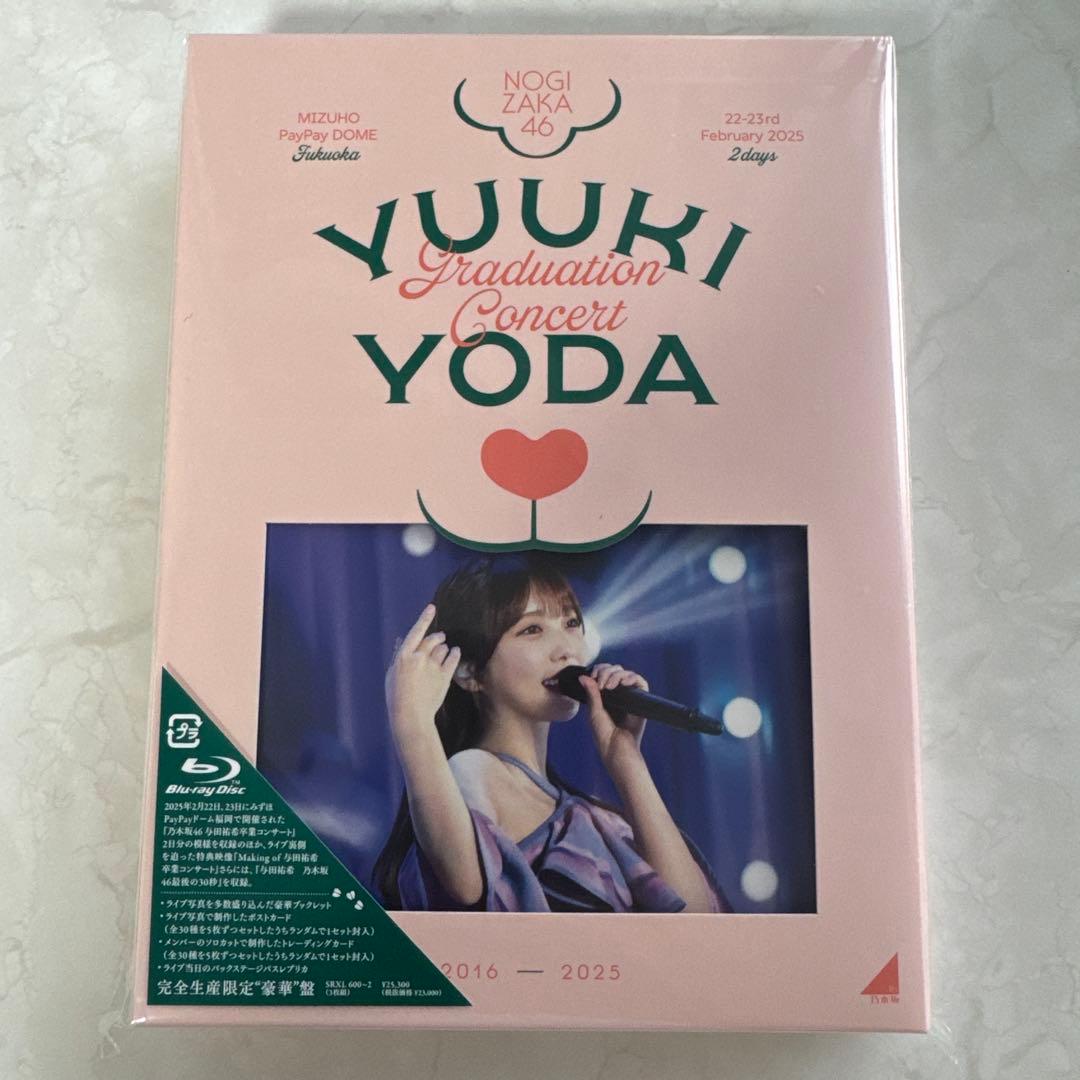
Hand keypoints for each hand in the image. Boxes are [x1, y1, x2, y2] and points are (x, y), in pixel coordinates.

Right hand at [385, 604, 459, 737]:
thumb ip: (398, 655)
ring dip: (444, 648)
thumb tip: (401, 639)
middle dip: (437, 637)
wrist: (411, 716)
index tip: (432, 607)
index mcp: (404, 656)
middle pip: (433, 639)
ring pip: (443, 648)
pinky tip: (455, 653)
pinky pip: (453, 657)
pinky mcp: (445, 676)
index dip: (424, 618)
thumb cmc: (397, 696)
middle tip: (440, 638)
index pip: (415, 632)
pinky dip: (455, 653)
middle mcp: (419, 658)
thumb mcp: (392, 674)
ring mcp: (433, 667)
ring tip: (442, 654)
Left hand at [578, 663, 648, 774]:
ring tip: (609, 686)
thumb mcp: (594, 711)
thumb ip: (591, 693)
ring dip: (617, 675)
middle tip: (601, 684)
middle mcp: (618, 693)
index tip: (592, 675)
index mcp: (606, 695)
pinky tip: (623, 683)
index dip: (599, 669)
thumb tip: (583, 676)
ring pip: (627, 673)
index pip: (604, 672)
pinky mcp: (641, 700)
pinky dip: (632, 678)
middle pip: (615, 670)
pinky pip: (640, 682)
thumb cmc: (603, 734)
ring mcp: (630, 696)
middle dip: (606, 671)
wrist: (616, 748)